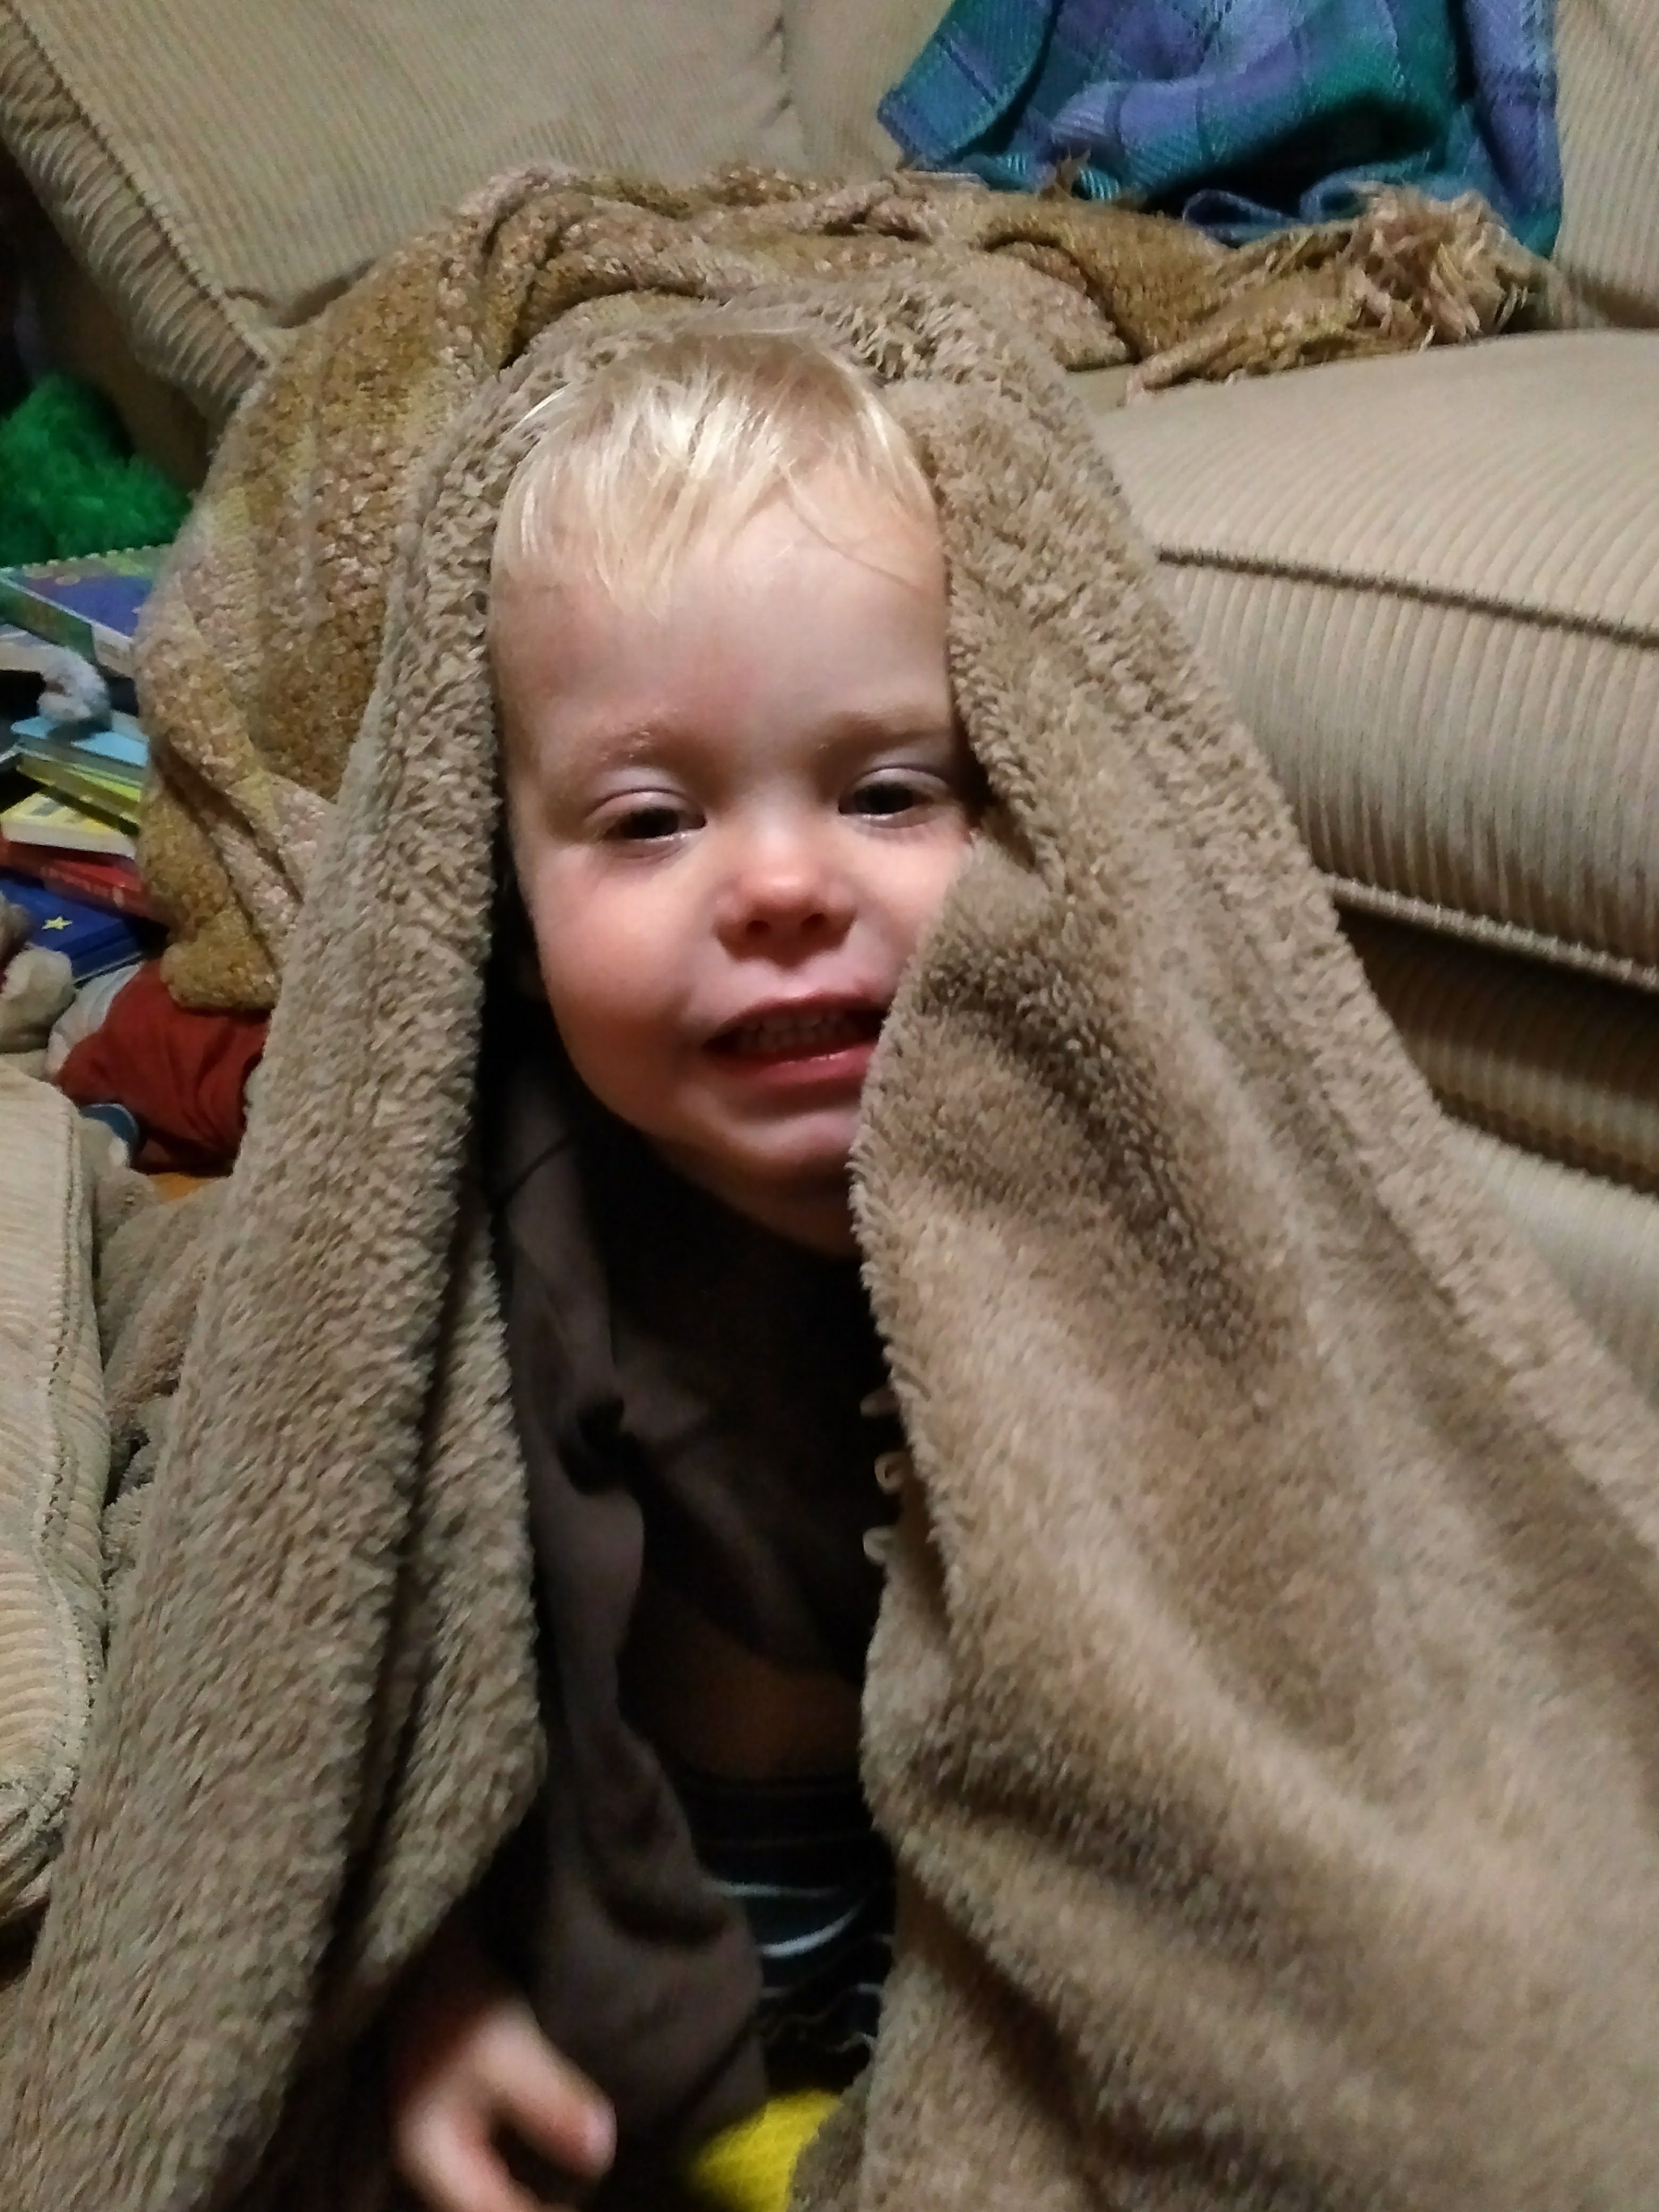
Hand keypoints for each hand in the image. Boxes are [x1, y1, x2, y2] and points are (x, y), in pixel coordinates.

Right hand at [388, 1911, 615, 2211]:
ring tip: (574, 2188)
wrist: (428, 1961)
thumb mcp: (509, 2051)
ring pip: (487, 2188)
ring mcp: (441, 2142)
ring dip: (525, 2192)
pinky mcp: (458, 2121)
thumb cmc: (459, 2005)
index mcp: (430, 2156)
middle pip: (483, 2207)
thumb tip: (601, 2150)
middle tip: (582, 2202)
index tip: (583, 2209)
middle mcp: (430, 2161)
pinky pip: (491, 2164)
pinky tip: (553, 2158)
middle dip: (530, 2208)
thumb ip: (550, 2102)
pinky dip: (521, 2170)